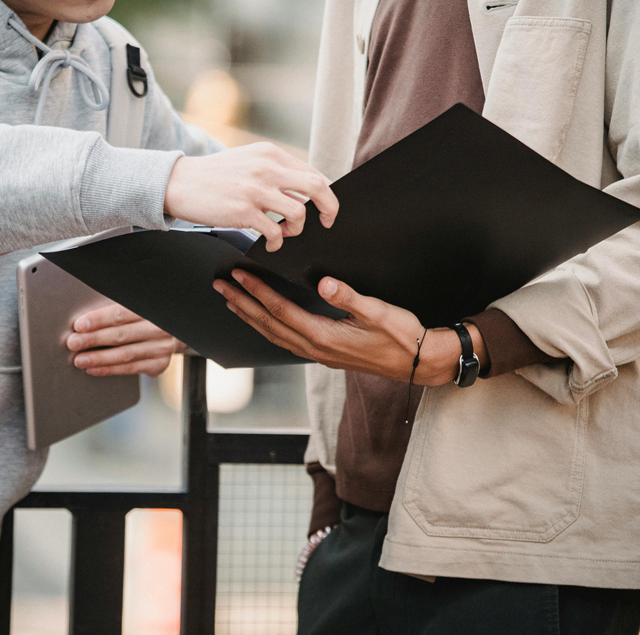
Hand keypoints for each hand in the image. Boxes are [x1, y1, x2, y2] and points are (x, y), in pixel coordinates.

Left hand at [65, 303, 183, 377]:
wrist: (172, 332)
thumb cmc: (143, 318)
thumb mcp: (134, 309)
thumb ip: (114, 311)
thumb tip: (82, 321)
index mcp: (149, 309)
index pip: (120, 313)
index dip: (99, 319)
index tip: (79, 325)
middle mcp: (158, 328)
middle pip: (121, 334)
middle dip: (94, 339)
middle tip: (73, 343)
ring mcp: (160, 347)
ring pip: (125, 354)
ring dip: (99, 358)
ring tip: (79, 360)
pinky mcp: (159, 364)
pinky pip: (130, 368)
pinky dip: (109, 369)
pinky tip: (93, 369)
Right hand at [163, 143, 338, 251]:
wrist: (179, 182)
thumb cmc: (215, 176)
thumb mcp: (248, 160)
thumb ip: (275, 170)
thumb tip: (306, 190)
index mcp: (270, 154)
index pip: (314, 172)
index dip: (328, 193)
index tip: (327, 208)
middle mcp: (266, 168)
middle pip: (317, 187)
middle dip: (329, 209)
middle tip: (326, 222)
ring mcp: (255, 190)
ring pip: (299, 213)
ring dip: (298, 229)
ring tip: (285, 233)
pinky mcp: (243, 211)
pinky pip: (275, 232)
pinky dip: (278, 243)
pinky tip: (271, 244)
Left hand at [214, 271, 487, 384]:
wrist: (419, 363)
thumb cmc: (402, 335)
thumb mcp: (379, 312)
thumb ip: (350, 297)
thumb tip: (324, 282)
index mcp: (325, 336)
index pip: (281, 311)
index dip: (257, 292)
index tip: (239, 276)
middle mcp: (315, 348)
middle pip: (268, 325)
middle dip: (242, 304)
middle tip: (220, 286)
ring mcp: (318, 354)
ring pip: (273, 335)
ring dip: (250, 316)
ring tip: (231, 300)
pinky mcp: (324, 354)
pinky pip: (286, 340)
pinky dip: (268, 327)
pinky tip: (262, 319)